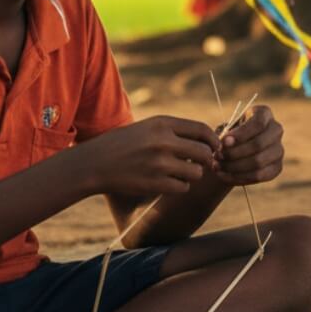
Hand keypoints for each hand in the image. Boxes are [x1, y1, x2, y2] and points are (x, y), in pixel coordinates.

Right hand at [82, 116, 219, 195]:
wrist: (95, 163)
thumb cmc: (122, 144)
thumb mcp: (147, 128)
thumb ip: (173, 131)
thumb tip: (205, 139)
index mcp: (162, 124)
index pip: (202, 130)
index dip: (213, 140)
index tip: (215, 147)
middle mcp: (163, 142)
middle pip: (204, 153)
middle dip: (206, 160)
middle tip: (199, 164)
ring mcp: (160, 164)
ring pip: (196, 173)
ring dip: (192, 175)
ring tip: (178, 173)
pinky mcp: (155, 183)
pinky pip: (183, 187)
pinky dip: (179, 187)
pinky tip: (168, 183)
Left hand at [217, 105, 283, 185]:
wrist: (236, 148)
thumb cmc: (230, 135)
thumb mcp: (227, 129)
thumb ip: (225, 135)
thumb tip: (225, 144)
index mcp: (265, 113)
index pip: (258, 124)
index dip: (240, 134)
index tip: (223, 142)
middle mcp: (276, 130)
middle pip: (259, 144)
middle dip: (234, 153)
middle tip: (217, 156)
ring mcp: (279, 149)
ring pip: (258, 162)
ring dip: (234, 166)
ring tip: (217, 166)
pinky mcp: (277, 167)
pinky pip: (259, 175)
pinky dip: (238, 177)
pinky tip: (224, 175)